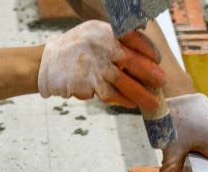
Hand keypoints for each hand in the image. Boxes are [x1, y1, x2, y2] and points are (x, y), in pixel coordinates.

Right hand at [38, 21, 165, 108]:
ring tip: (154, 102)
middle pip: (131, 59)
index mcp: (103, 31)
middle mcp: (98, 46)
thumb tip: (143, 55)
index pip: (131, 37)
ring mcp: (93, 65)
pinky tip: (133, 104)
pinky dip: (124, 100)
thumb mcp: (93, 35)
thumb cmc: (76, 50)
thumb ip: (114, 41)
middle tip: (162, 80)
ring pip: (123, 81)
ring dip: (141, 93)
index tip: (158, 59)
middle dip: (149, 72)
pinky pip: (111, 94)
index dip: (148, 49)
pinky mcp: (87, 83)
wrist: (46, 63)